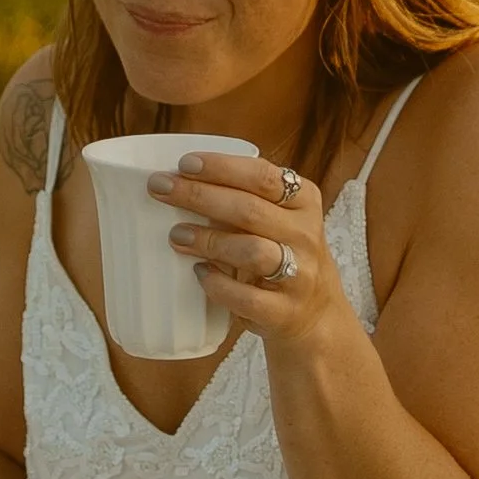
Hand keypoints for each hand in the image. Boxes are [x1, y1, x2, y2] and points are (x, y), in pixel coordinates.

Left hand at [147, 149, 346, 346]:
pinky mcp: (284, 311)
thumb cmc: (285, 256)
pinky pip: (246, 297)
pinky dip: (218, 284)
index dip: (222, 168)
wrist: (317, 314)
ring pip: (251, 251)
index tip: (185, 164)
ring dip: (209, 240)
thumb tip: (182, 182)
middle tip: (161, 189)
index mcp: (304, 203)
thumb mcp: (279, 220)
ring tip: (177, 235)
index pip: (263, 177)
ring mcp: (298, 275)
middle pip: (250, 210)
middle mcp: (305, 235)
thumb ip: (245, 200)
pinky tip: (199, 274)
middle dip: (200, 196)